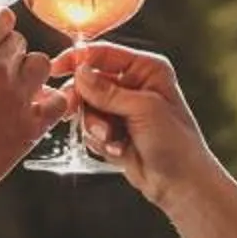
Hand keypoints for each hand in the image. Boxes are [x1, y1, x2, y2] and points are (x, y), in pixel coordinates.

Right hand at [0, 7, 66, 216]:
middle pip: (19, 41)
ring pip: (41, 65)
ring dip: (27, 72)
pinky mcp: (29, 131)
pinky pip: (58, 103)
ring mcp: (17, 100)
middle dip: (3, 52)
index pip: (1, 16)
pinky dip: (49, 102)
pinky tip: (30, 108)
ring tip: (7, 89)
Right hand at [53, 40, 219, 210]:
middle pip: (88, 81)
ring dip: (94, 126)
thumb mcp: (143, 109)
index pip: (104, 54)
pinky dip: (99, 140)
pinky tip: (119, 150)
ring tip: (112, 139)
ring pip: (86, 107)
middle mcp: (133, 85)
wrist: (180, 183)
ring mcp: (122, 109)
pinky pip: (89, 129)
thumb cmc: (176, 142)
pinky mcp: (113, 131)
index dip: (78, 59)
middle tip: (72, 111)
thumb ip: (108, 91)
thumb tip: (80, 73)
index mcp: (146, 69)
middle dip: (84, 101)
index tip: (56, 68)